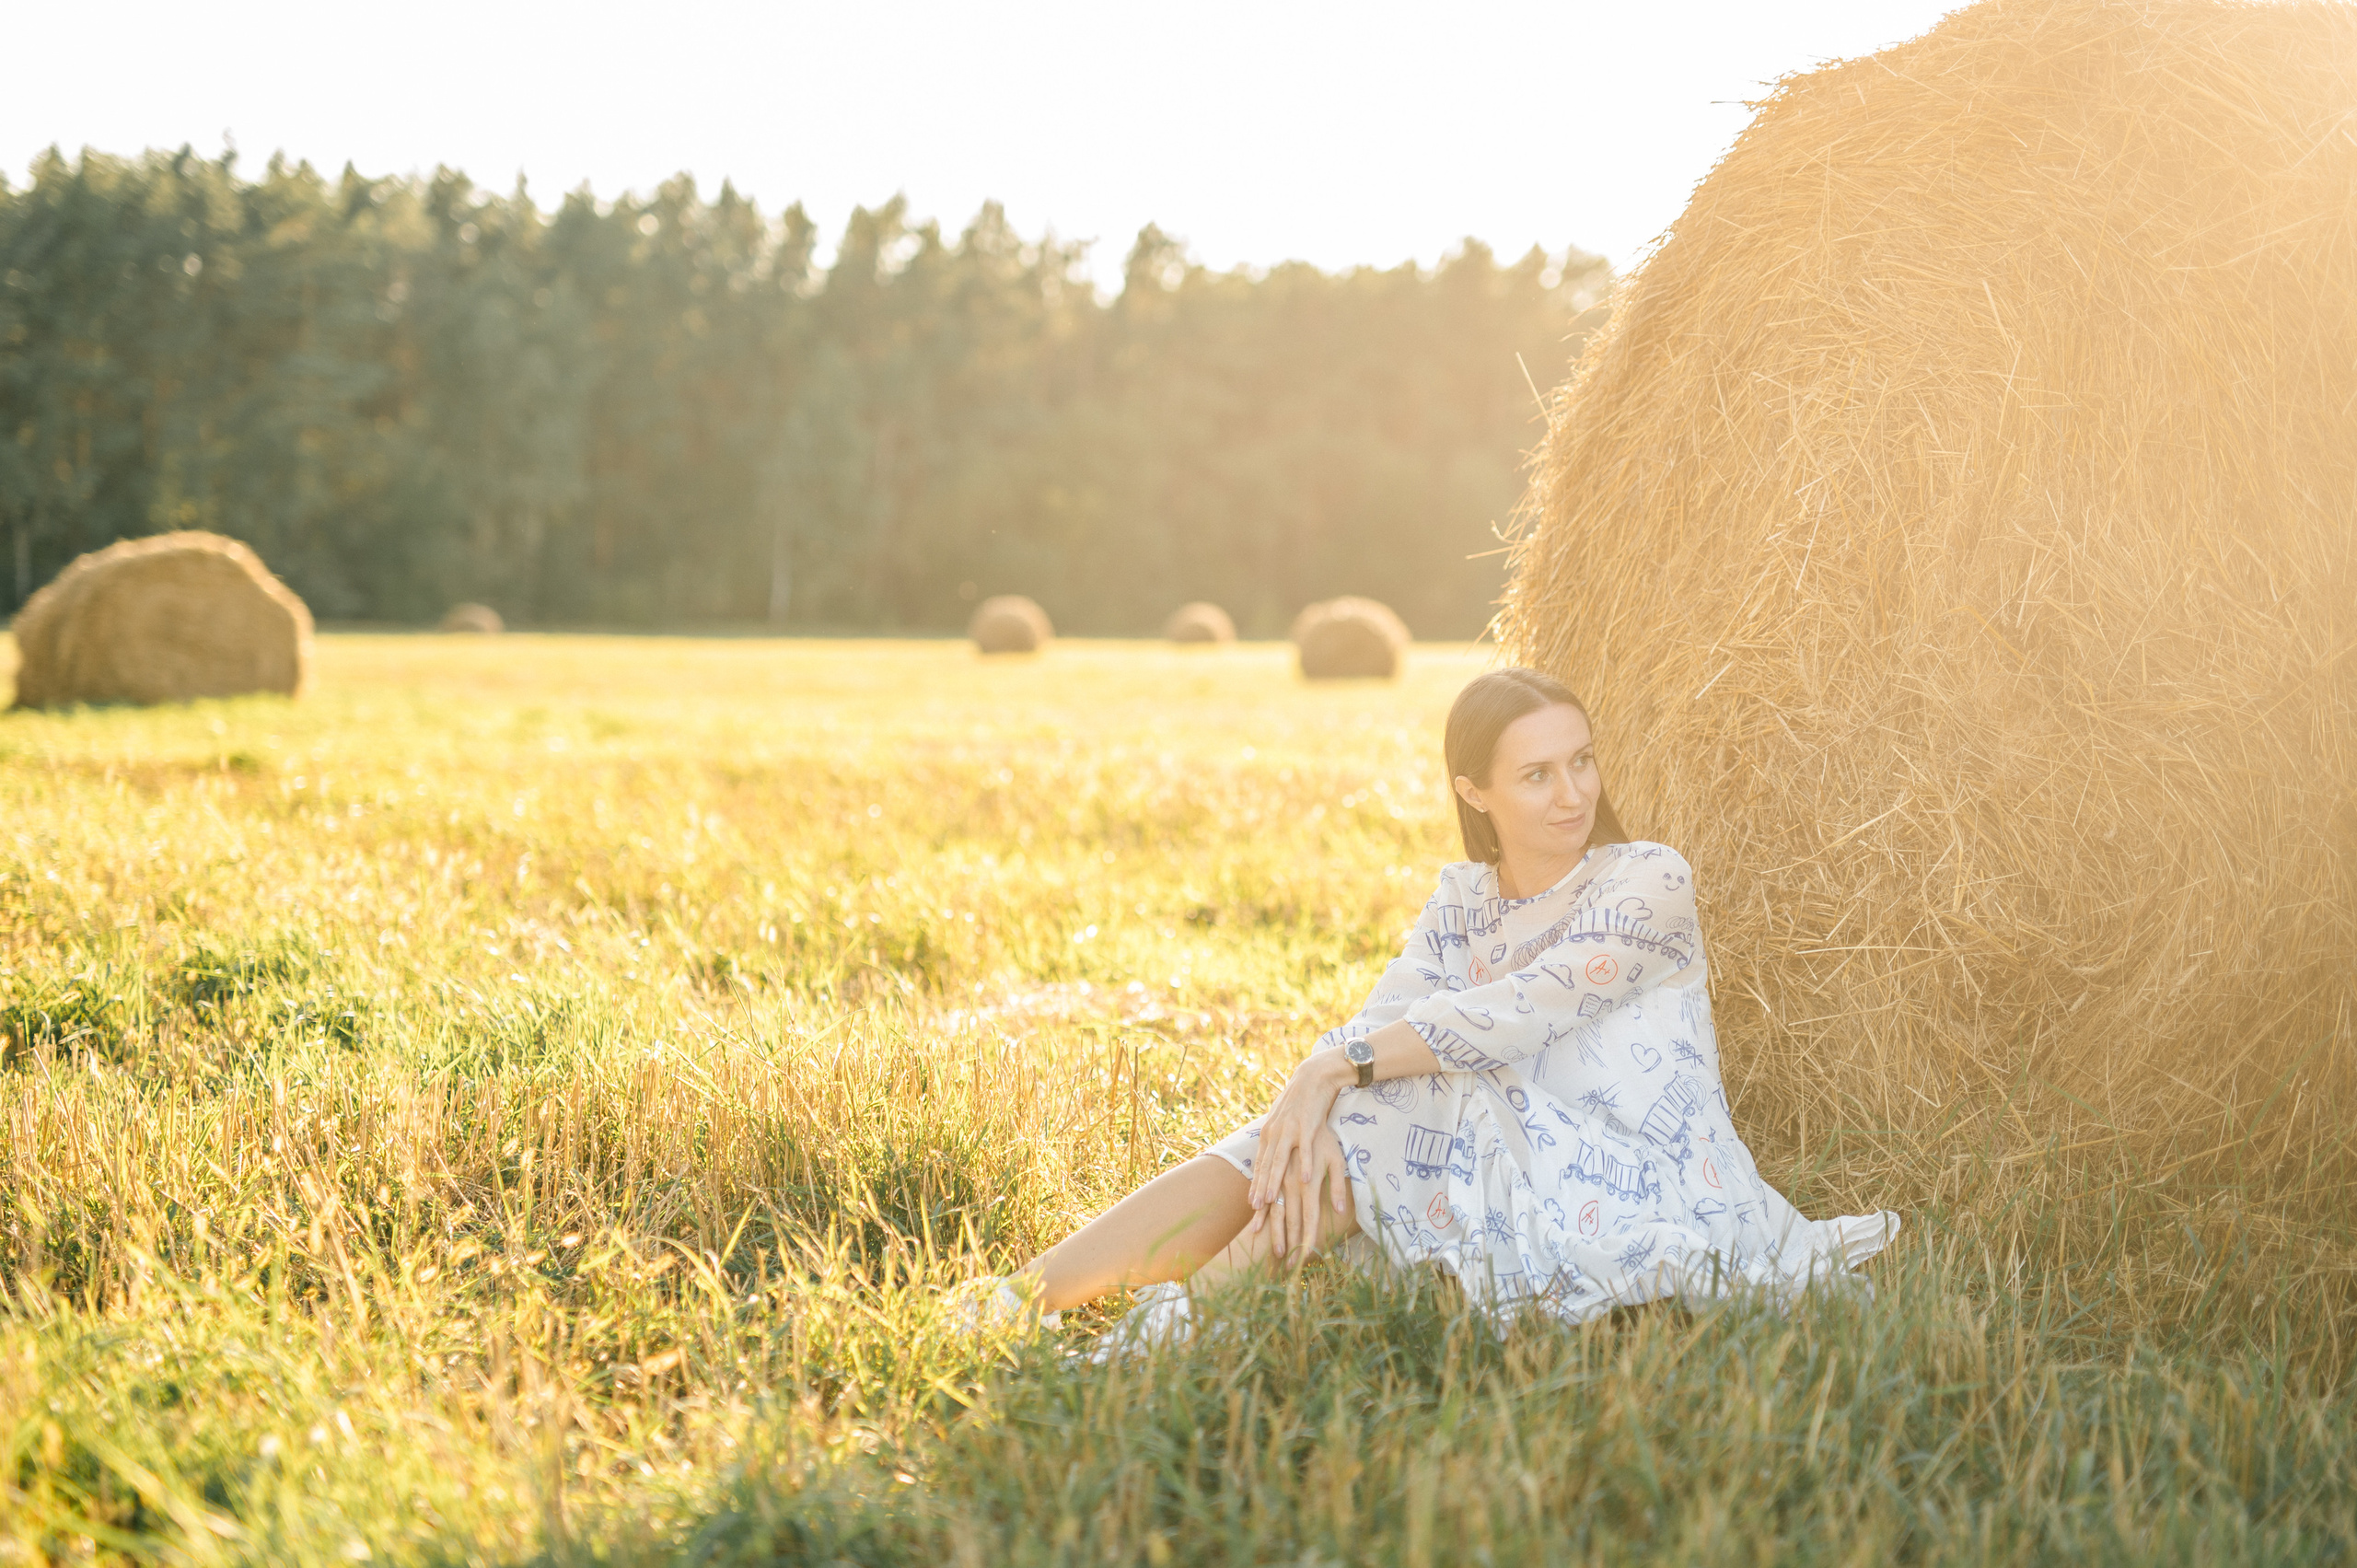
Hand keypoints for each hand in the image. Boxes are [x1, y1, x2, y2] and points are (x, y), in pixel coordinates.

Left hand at [1246, 1051, 1352, 1261]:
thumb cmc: (1300, 1107)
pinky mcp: (1307, 1125)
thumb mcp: (1285, 1126)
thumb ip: (1280, 1145)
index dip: (1255, 1189)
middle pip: (1266, 1168)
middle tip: (1256, 1214)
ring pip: (1280, 1160)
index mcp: (1269, 1136)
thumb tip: (1275, 1165)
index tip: (1251, 1209)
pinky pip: (1306, 1149)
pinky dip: (1305, 1165)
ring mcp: (1289, 1130)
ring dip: (1274, 1181)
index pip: (1260, 1167)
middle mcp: (1274, 1134)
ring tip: (1271, 1201)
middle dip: (1260, 1192)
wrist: (1312, 1078)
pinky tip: (1305, 1179)